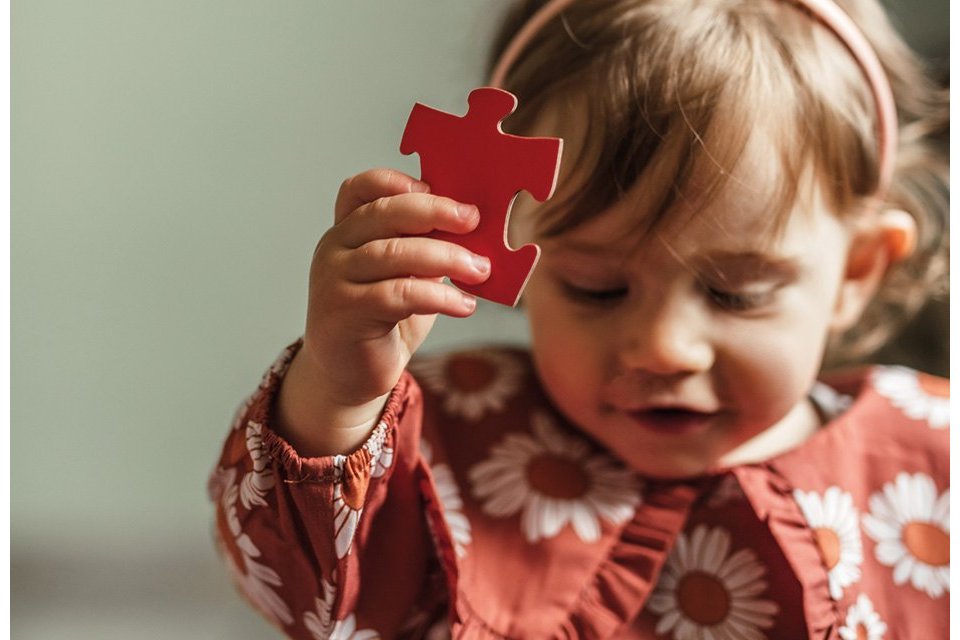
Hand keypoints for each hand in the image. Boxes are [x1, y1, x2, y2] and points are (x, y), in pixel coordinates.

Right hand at [278, 168, 489, 451]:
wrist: (348, 375)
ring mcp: (334, 279)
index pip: (360, 188)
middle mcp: (334, 248)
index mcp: (347, 230)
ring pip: (395, 254)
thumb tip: (477, 228)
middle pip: (383, 214)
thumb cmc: (383, 320)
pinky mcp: (345, 313)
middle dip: (435, 212)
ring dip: (446, 258)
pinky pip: (399, 294)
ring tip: (480, 270)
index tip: (436, 187)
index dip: (396, 181)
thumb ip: (425, 248)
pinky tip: (464, 305)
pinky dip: (440, 297)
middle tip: (474, 220)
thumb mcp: (405, 275)